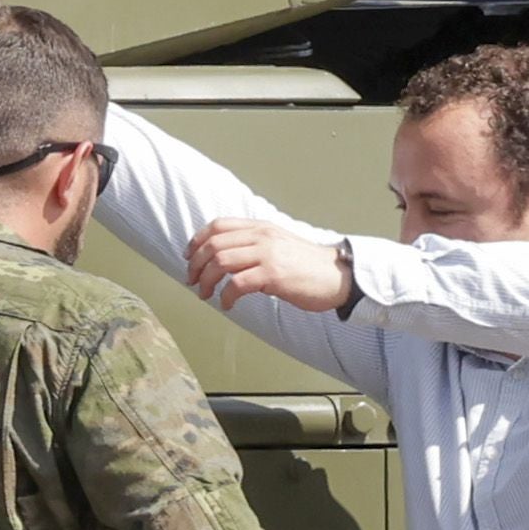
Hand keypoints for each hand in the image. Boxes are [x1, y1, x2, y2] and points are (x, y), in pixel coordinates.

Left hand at [182, 216, 356, 316]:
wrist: (339, 276)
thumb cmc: (308, 266)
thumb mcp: (279, 244)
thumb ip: (254, 246)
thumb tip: (226, 259)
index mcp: (261, 227)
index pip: (219, 225)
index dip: (198, 240)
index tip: (189, 257)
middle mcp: (262, 236)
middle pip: (214, 244)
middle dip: (196, 264)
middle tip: (192, 281)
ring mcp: (268, 254)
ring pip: (221, 261)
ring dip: (206, 280)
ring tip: (205, 294)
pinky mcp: (274, 275)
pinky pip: (238, 284)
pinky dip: (226, 296)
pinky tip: (227, 304)